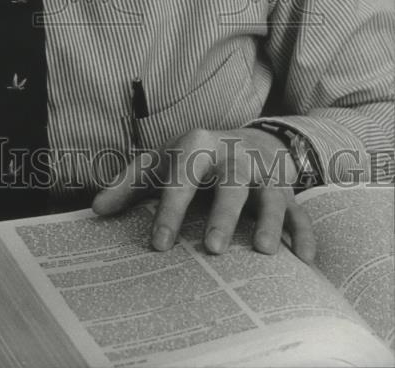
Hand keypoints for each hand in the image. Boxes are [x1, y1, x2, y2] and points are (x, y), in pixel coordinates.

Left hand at [92, 127, 315, 262]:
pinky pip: (300, 212)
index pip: (182, 177)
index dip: (170, 210)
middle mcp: (234, 156)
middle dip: (222, 215)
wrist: (249, 139)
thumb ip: (129, 183)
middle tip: (212, 249)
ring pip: (270, 195)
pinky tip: (302, 259)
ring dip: (268, 221)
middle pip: (231, 183)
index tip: (159, 244)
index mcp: (198, 146)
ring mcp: (264, 174)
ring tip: (263, 252)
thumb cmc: (196, 159)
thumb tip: (96, 209)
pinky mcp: (288, 191)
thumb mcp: (161, 162)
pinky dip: (304, 234)